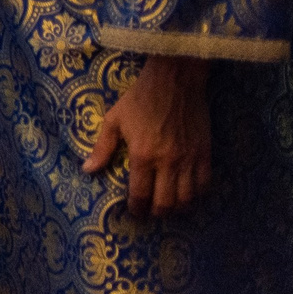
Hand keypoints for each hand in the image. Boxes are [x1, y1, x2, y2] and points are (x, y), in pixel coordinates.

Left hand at [83, 56, 212, 216]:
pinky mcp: (205, 153)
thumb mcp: (114, 120)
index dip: (137, 208)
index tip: (134, 212)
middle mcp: (167, 162)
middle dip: (157, 213)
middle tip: (151, 213)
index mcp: (142, 156)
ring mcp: (189, 159)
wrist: (175, 80)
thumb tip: (87, 170)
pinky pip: (205, 184)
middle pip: (166, 203)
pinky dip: (197, 195)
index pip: (140, 194)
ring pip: (187, 198)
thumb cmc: (140, 98)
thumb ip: (102, 148)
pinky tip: (190, 195)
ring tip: (170, 208)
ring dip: (178, 209)